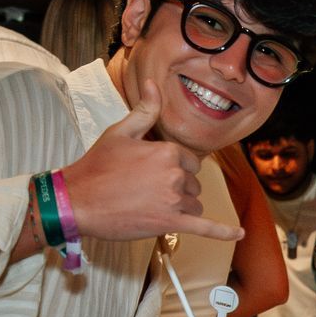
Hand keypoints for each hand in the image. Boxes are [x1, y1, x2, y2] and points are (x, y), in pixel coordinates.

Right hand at [63, 80, 243, 243]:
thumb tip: (154, 83)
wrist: (76, 201)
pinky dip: (223, 231)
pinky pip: (205, 227)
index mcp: (167, 152)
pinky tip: (239, 232)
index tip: (152, 172)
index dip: (174, 167)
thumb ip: (145, 111)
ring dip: (180, 206)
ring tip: (149, 205)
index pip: (189, 161)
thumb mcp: (120, 132)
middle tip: (145, 189)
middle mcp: (175, 175)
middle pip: (193, 183)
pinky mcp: (171, 224)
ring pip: (194, 204)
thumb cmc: (96, 166)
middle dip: (176, 187)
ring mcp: (174, 201)